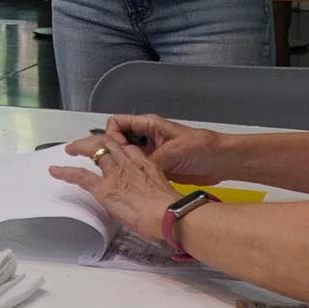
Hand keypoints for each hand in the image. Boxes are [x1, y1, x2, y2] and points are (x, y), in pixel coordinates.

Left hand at [46, 130, 175, 241]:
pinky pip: (80, 176)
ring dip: (80, 148)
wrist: (168, 214)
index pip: (128, 149)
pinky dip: (66, 172)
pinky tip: (55, 170)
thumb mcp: (164, 191)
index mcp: (145, 164)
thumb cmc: (171, 209)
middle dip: (95, 141)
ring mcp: (114, 173)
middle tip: (85, 144)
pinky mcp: (104, 188)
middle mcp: (128, 163)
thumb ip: (153, 188)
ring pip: (94, 151)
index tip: (113, 150)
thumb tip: (148, 199)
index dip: (118, 148)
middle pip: (109, 143)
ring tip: (70, 150)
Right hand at [69, 114, 227, 185]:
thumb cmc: (202, 147)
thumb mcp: (175, 151)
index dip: (108, 135)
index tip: (107, 149)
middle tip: (88, 159)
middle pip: (116, 139)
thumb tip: (136, 166)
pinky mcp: (156, 166)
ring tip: (101, 174)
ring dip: (114, 162)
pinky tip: (122, 183)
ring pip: (123, 155)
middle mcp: (147, 137)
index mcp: (149, 125)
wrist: (221, 161)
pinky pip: (134, 168)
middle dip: (102, 148)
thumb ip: (154, 158)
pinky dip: (126, 173)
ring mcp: (151, 152)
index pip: (117, 124)